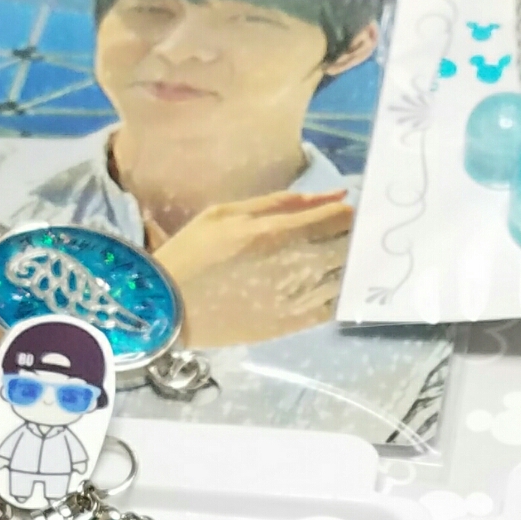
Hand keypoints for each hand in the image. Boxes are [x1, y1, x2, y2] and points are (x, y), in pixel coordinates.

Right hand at [148, 190, 353, 347]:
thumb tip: (333, 194)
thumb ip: (282, 202)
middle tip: (340, 234)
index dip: (348, 212)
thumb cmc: (194, 252)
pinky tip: (322, 283)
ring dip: (346, 265)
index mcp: (276, 233)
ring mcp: (296, 300)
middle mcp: (294, 267)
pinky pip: (332, 306)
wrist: (169, 308)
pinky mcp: (293, 325)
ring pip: (345, 278)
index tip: (341, 211)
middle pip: (349, 248)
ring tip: (330, 257)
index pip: (339, 218)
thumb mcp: (228, 212)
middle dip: (351, 237)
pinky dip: (335, 292)